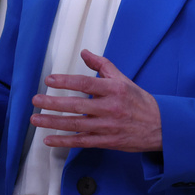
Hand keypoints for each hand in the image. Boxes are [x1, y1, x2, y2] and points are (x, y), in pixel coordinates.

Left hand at [30, 49, 161, 151]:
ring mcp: (107, 127)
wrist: (160, 126)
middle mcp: (110, 108)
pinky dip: (64, 141)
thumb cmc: (138, 101)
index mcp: (114, 89)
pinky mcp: (106, 142)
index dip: (66, 81)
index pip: (85, 83)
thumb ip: (102, 65)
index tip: (49, 80)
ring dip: (53, 123)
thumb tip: (84, 53)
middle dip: (53, 103)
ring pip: (76, 125)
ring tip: (35, 120)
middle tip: (35, 101)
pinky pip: (81, 142)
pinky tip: (48, 140)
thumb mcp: (123, 79)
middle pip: (76, 105)